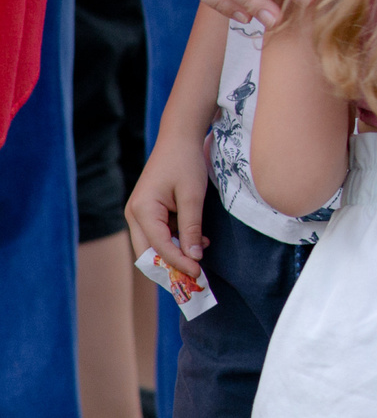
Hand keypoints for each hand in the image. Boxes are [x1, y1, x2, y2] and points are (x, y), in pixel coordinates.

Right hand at [125, 121, 211, 282]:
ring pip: (154, 245)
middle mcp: (134, 215)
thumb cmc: (186, 162)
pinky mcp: (148, 211)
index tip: (198, 274)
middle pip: (148, 253)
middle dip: (170, 267)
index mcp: (142, 211)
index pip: (160, 247)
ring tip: (200, 255)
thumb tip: (194, 257)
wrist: (179, 137)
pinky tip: (198, 240)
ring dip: (175, 253)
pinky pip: (159, 234)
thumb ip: (192, 227)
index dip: (179, 262)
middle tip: (193, 279)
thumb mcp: (193, 195)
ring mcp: (139, 213)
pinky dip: (176, 240)